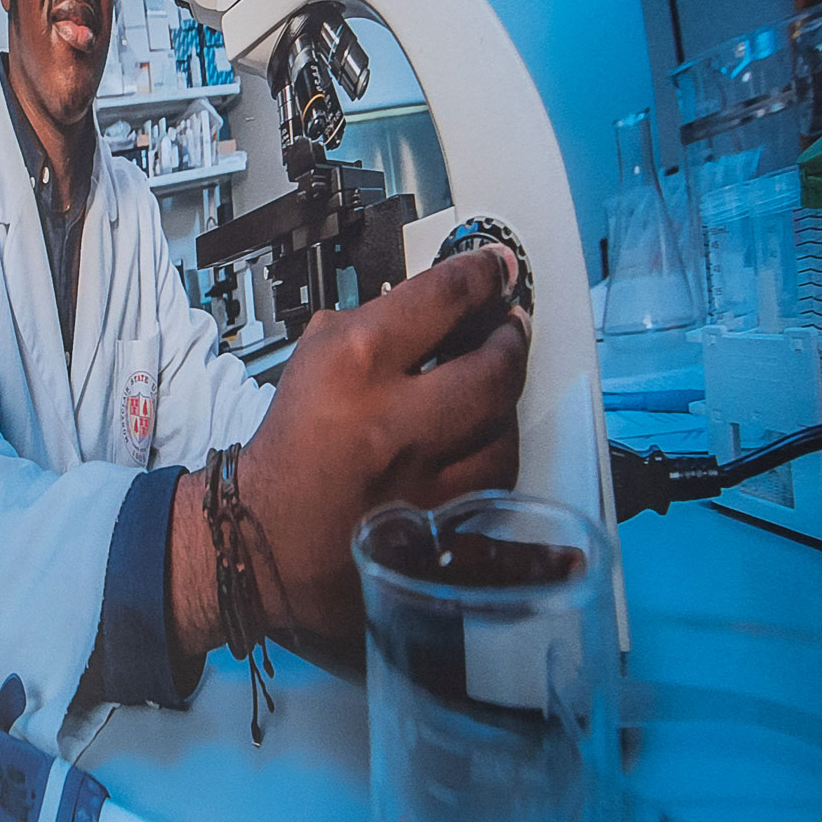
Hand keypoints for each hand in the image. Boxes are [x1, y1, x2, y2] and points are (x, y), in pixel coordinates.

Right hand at [171, 245, 526, 651]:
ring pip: (503, 441)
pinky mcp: (434, 541)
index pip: (443, 297)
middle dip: (509, 343)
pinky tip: (566, 551)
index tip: (499, 270)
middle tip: (509, 336)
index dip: (483, 274)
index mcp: (355, 365)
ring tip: (493, 409)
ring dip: (503, 419)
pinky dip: (537, 551)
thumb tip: (433, 307)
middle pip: (494, 368)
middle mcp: (397, 421)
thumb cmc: (286, 448)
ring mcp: (423, 485)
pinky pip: (504, 544)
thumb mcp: (310, 364)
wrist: (256, 538)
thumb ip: (368, 327)